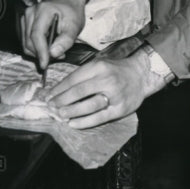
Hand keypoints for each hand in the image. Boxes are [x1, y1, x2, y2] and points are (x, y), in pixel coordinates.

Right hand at [22, 0, 87, 70]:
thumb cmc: (72, 11)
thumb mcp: (75, 25)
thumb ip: (65, 41)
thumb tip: (53, 54)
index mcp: (43, 11)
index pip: (37, 35)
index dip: (40, 52)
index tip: (44, 65)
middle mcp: (30, 13)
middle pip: (28, 41)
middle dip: (42, 54)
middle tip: (59, 56)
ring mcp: (25, 17)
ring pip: (26, 43)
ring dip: (39, 52)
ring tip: (56, 50)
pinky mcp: (23, 23)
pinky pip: (26, 41)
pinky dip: (36, 47)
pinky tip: (48, 46)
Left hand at [46, 50, 166, 129]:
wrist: (142, 75)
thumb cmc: (116, 70)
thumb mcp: (100, 65)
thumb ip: (82, 75)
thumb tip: (58, 89)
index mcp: (99, 67)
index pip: (73, 79)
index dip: (58, 89)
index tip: (48, 96)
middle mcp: (107, 80)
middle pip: (78, 92)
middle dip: (61, 101)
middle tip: (51, 106)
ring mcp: (115, 95)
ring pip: (88, 106)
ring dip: (71, 111)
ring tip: (60, 114)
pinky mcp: (120, 109)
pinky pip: (99, 117)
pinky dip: (84, 122)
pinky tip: (73, 124)